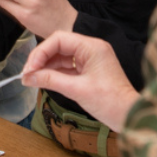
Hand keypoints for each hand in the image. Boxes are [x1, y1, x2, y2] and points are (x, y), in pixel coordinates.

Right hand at [22, 31, 138, 131]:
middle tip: (27, 74)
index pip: (59, 39)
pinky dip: (54, 74)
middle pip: (58, 47)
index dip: (40, 52)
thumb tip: (27, 77)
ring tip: (30, 79)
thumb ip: (50, 80)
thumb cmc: (109, 102)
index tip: (30, 68)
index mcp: (92, 47)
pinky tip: (42, 81)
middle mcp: (91, 49)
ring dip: (45, 67)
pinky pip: (67, 67)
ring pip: (61, 57)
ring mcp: (90, 60)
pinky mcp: (89, 71)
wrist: (129, 117)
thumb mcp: (76, 90)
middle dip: (41, 59)